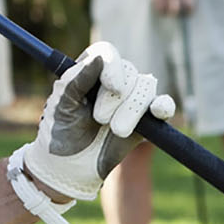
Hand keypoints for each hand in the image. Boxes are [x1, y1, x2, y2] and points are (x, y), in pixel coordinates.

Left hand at [20, 41, 175, 199]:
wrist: (72, 169)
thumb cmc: (61, 134)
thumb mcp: (61, 106)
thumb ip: (76, 80)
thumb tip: (99, 59)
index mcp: (88, 72)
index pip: (106, 53)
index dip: (112, 67)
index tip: (112, 86)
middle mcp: (111, 81)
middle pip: (128, 71)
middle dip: (116, 98)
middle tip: (99, 119)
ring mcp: (130, 99)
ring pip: (145, 87)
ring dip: (132, 110)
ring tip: (116, 131)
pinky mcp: (146, 119)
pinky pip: (162, 105)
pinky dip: (163, 106)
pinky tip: (158, 111)